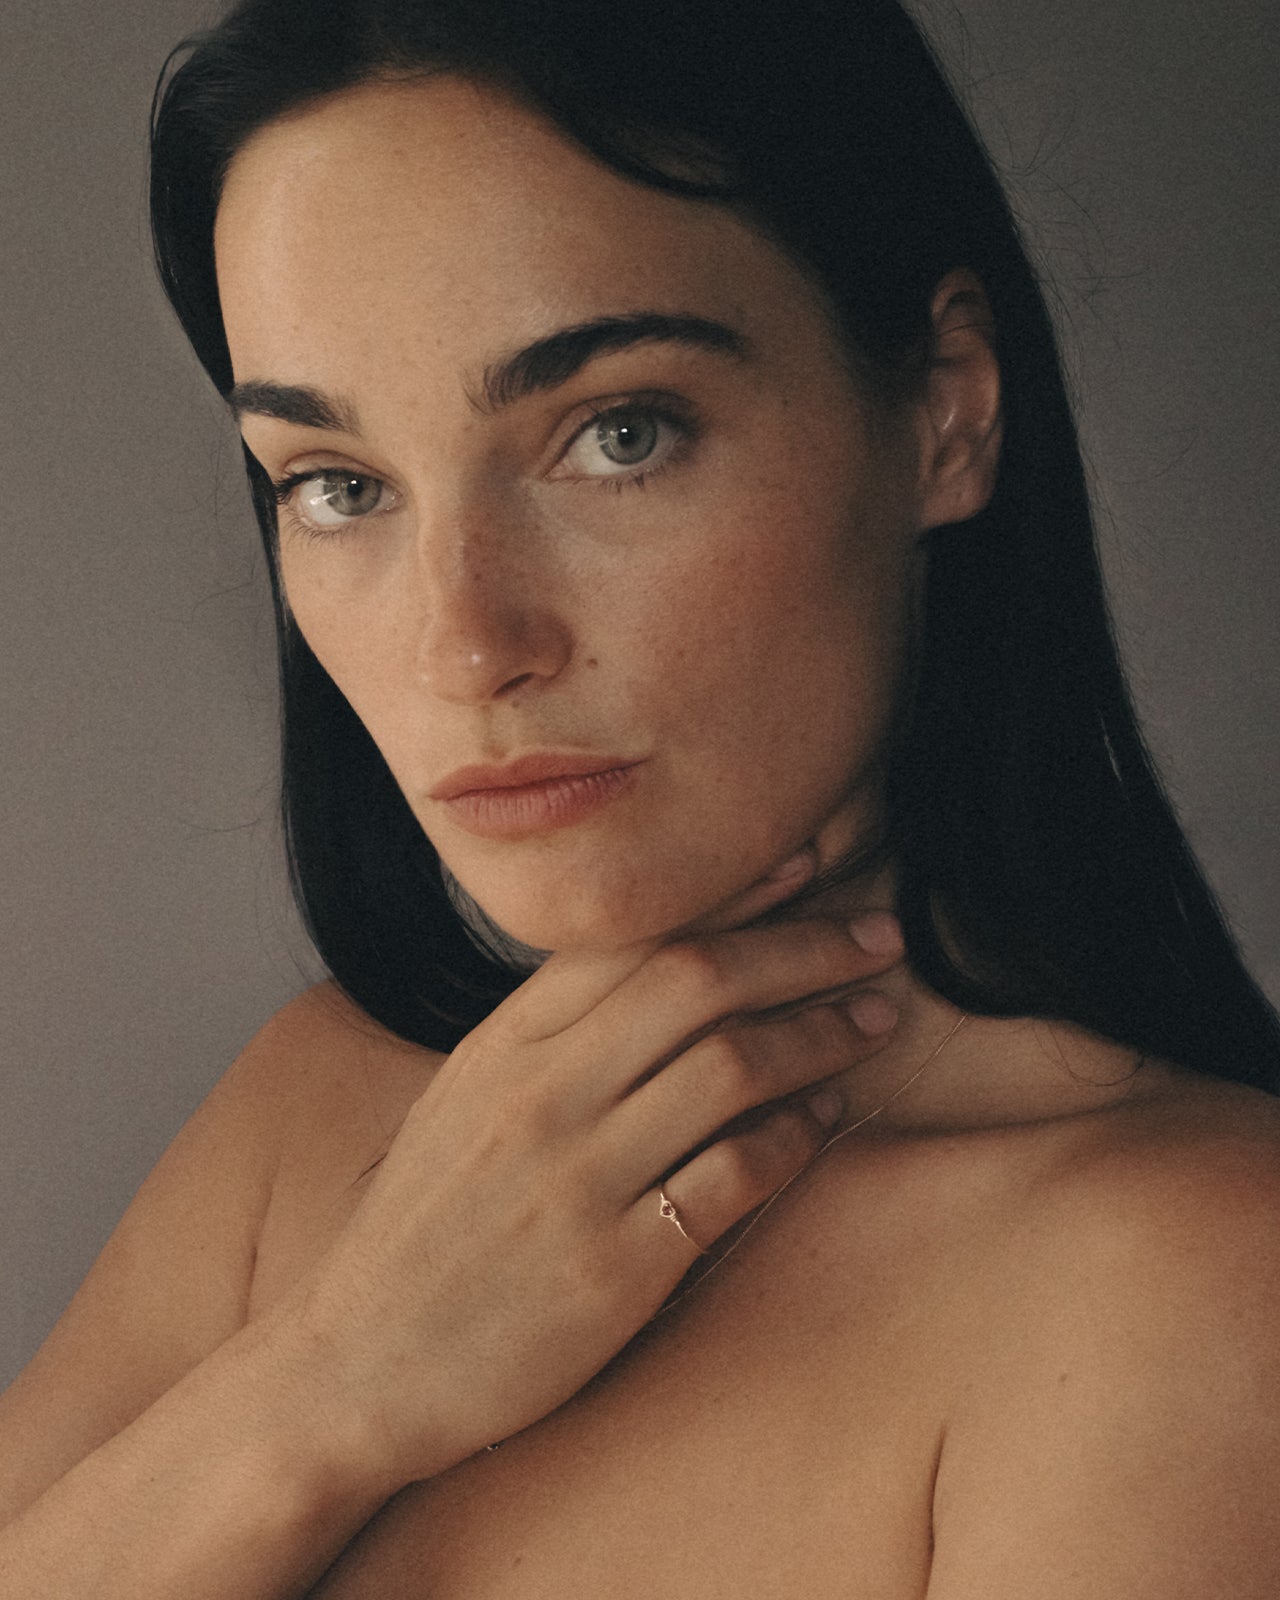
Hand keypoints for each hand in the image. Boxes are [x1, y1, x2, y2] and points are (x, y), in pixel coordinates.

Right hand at [275, 876, 902, 1491]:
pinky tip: (827, 1123)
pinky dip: (795, 1140)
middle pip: (700, 982)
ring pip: (731, 1067)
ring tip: (874, 1023)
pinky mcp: (611, 1265)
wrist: (357, 1363)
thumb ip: (549, 1033)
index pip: (635, 938)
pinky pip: (730, 1178)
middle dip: (806, 948)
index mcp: (505, 1043)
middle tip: (878, 938)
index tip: (806, 863)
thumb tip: (653, 972)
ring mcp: (577, 1177)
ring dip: (821, 1036)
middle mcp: (542, 1093)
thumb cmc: (422, 1227)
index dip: (734, 894)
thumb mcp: (464, 1100)